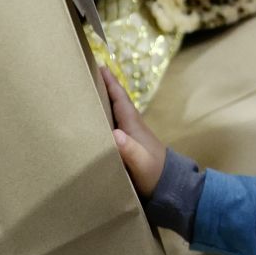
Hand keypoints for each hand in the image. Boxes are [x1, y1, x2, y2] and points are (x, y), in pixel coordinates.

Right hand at [99, 66, 165, 195]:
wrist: (170, 189)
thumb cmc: (155, 174)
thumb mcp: (141, 163)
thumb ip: (129, 150)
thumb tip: (114, 134)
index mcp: (133, 125)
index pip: (120, 99)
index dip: (110, 82)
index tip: (99, 65)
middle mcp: (131, 127)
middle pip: (115, 102)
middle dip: (102, 88)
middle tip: (86, 75)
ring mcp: (131, 137)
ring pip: (113, 114)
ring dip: (102, 104)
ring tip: (85, 96)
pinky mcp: (129, 147)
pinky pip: (112, 128)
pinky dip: (103, 121)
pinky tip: (93, 125)